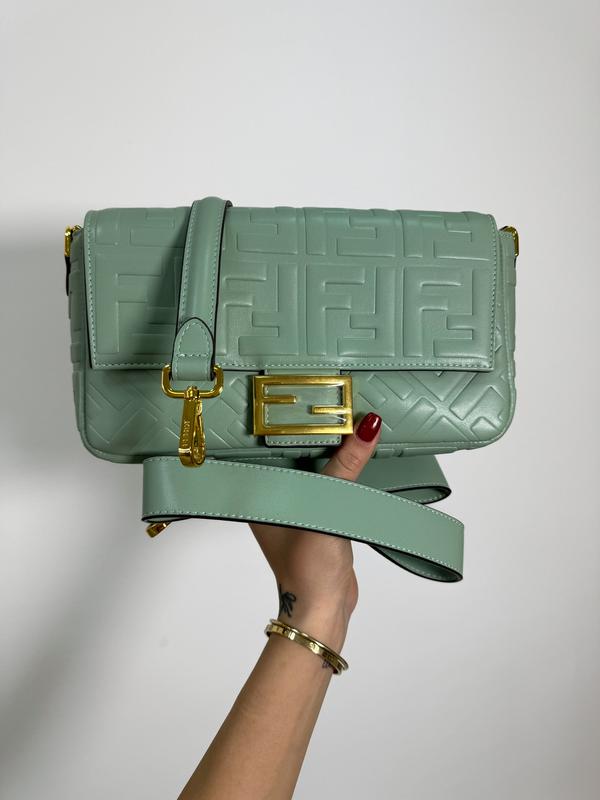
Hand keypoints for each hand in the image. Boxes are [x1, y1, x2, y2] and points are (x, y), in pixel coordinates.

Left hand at [248, 412, 381, 635]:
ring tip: (348, 416)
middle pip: (293, 452)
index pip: (266, 444)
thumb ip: (344, 466)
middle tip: (332, 394)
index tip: (297, 392)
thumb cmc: (307, 565)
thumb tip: (367, 426)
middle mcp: (274, 496)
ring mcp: (298, 506)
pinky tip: (357, 451)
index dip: (280, 419)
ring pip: (315, 466)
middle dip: (312, 429)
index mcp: (259, 492)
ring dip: (332, 449)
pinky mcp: (321, 515)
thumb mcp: (325, 506)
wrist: (326, 607)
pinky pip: (332, 482)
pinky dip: (344, 469)